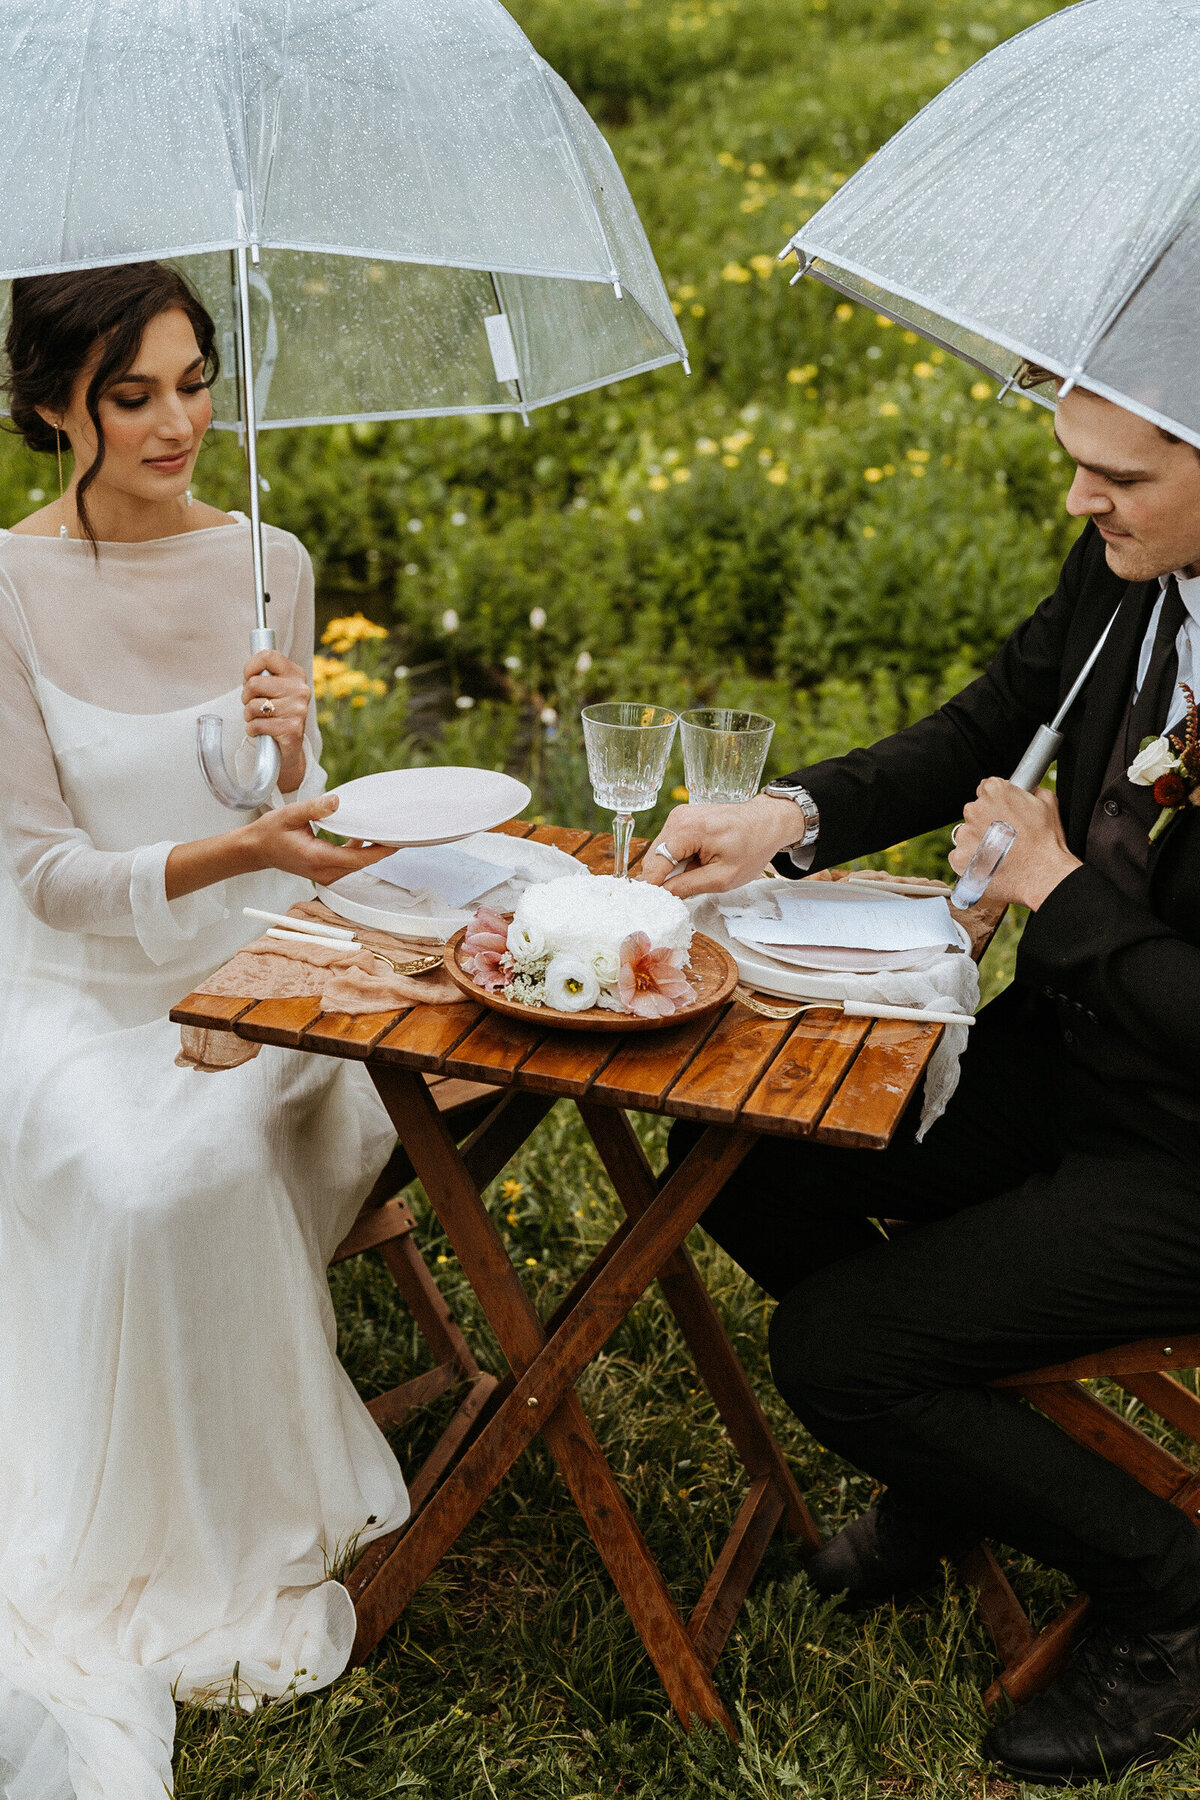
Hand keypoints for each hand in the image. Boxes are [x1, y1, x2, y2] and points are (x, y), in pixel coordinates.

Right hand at [239, 794, 394, 886]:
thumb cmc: (270, 833)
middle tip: (398, 832)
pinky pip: (348, 863)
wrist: (256, 850)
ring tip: (385, 832)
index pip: (357, 858)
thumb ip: (314, 808)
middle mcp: (323, 872)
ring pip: (356, 865)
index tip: (396, 841)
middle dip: (380, 849)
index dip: (379, 851)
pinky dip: (358, 851)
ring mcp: (324, 875)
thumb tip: (336, 801)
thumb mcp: (290, 814)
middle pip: (361, 863)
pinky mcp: (325, 873)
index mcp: (317, 858)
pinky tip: (362, 836)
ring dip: (371, 851)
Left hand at [243, 649, 310, 793]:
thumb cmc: (276, 715)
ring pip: (253, 706)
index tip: (248, 678)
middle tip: (253, 704)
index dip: (250, 666)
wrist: (288, 749)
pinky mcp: (292, 729)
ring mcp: (298, 709)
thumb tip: (249, 669)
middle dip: (245, 696)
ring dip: (248, 715)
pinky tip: (261, 732)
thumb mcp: (274, 690)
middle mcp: (300, 690)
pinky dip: (252, 730)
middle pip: (254, 683)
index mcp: (296, 674)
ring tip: (258, 719)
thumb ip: (264, 676)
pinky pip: (257, 725)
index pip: (268, 656)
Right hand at [638, 795, 803, 897]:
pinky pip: (670, 844)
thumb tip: (663, 894)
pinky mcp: (683, 817)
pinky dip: (679, 857)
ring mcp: (679, 815)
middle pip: (654, 858)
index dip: (653, 887)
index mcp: (686, 830)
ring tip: (699, 872)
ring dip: (673, 868)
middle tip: (684, 891)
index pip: (654, 864)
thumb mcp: (722, 877)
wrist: (768, 822)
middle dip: (665, 877)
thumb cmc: (752, 847)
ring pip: (661, 852)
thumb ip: (689, 886)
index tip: (654, 906)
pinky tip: (698, 862)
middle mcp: (678, 818)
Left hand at [948, 779, 1080, 909]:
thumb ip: (1032, 791)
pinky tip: (990, 865)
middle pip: (975, 811)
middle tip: (1006, 836)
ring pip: (967, 834)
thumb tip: (1028, 790)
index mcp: (994, 791)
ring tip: (1000, 853)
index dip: (997, 801)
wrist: (1042, 875)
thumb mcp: (1048, 804)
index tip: (1003, 812)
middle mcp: (975, 809)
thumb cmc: (1046, 843)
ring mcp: (965, 834)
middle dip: (987, 821)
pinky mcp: (959, 857)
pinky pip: (960, 856)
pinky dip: (972, 861)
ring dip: (979, 841)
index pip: (986, 788)